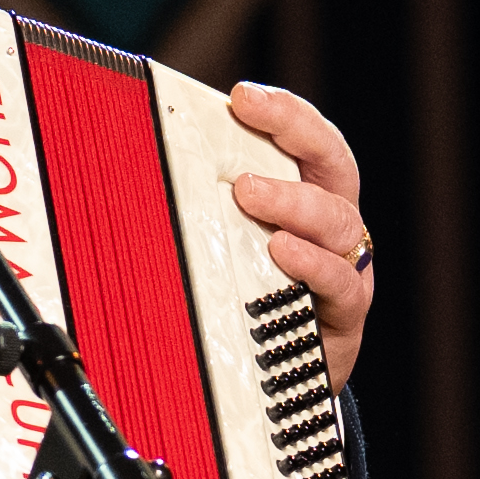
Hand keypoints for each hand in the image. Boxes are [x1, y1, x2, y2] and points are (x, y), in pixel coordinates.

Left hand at [221, 83, 376, 387]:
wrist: (276, 382)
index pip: (311, 142)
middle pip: (334, 167)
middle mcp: (335, 227)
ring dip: (293, 202)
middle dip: (293, 136)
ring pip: (336, 222)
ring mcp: (345, 269)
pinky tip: (282, 252)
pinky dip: (311, 264)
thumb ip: (206, 206)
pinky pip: (339, 284)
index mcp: (313, 197)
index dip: (285, 114)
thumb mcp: (231, 247)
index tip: (243, 96)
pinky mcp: (343, 317)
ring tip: (249, 195)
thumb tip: (134, 162)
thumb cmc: (250, 300)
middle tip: (246, 126)